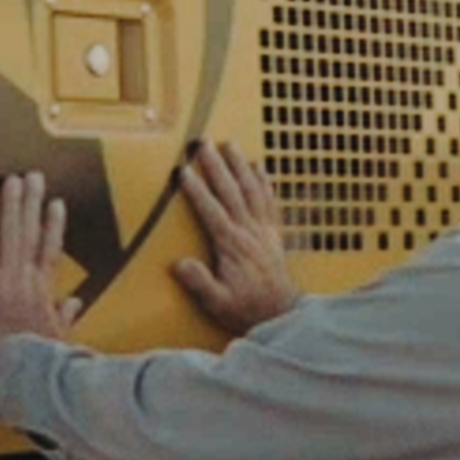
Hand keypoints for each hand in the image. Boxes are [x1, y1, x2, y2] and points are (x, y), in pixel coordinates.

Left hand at [0, 171, 86, 370]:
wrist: (20, 376)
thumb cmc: (39, 363)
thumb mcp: (58, 339)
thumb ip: (64, 316)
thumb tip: (73, 303)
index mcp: (43, 291)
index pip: (51, 249)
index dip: (54, 225)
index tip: (56, 205)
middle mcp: (26, 278)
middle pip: (31, 231)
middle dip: (32, 202)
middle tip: (33, 177)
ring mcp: (5, 279)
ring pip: (11, 232)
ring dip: (12, 204)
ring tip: (14, 180)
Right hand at [173, 139, 301, 338]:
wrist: (281, 316)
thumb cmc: (246, 310)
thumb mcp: (216, 303)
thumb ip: (198, 283)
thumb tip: (178, 264)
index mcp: (231, 246)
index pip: (210, 211)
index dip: (195, 189)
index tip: (182, 170)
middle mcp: (249, 233)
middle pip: (231, 191)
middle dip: (216, 165)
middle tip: (204, 143)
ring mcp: (264, 231)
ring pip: (252, 190)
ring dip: (240, 166)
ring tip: (230, 144)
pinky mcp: (274, 234)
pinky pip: (270, 201)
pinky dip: (264, 182)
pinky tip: (259, 168)